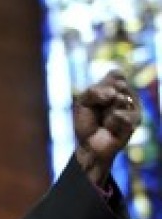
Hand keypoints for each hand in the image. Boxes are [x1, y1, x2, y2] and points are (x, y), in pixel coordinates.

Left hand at [72, 70, 140, 184]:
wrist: (89, 144)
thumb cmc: (86, 122)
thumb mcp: (82, 102)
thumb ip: (94, 92)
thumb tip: (114, 93)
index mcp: (114, 88)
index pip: (116, 74)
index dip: (105, 83)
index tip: (95, 95)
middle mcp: (127, 95)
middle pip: (118, 85)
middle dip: (101, 98)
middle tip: (98, 110)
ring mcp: (133, 107)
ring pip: (121, 99)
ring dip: (106, 111)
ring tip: (104, 120)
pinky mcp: (136, 121)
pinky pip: (122, 115)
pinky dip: (111, 122)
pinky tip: (110, 128)